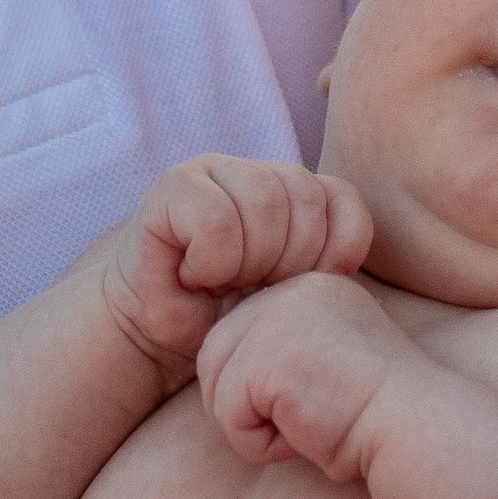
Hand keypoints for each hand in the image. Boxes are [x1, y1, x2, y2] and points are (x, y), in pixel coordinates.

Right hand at [95, 157, 370, 378]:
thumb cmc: (225, 314)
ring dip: (250, 261)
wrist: (154, 329)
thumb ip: (324, 265)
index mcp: (293, 189)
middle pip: (306, 198)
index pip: (343, 199)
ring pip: (265, 203)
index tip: (300, 288)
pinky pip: (218, 219)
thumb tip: (343, 267)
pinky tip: (196, 275)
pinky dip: (214, 261)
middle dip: (289, 261)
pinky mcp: (173, 187)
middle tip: (255, 290)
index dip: (334, 251)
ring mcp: (213, 169)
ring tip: (226, 282)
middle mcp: (256, 170)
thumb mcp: (289, 294)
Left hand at [196, 268, 401, 475]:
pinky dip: (258, 444)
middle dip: (243, 403)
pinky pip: (228, 413)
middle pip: (215, 352)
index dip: (260, 385)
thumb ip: (288, 351)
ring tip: (307, 428)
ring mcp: (279, 318)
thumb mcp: (330, 364)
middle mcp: (293, 291)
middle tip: (300, 424)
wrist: (420, 431)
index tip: (313, 404)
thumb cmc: (381, 417)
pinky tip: (305, 437)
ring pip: (216, 384)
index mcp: (313, 287)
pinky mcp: (268, 357)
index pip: (242, 332)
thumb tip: (225, 374)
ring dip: (251, 425)